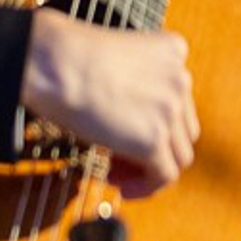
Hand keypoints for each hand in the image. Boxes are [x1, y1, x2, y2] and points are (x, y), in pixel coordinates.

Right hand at [22, 8, 197, 197]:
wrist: (58, 64)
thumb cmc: (69, 60)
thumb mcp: (116, 62)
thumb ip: (135, 83)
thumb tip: (128, 118)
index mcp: (174, 52)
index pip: (177, 97)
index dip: (154, 120)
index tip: (127, 129)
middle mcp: (181, 79)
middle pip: (182, 127)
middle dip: (156, 146)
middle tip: (122, 158)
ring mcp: (172, 109)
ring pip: (179, 153)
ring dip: (151, 168)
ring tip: (118, 174)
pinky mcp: (154, 138)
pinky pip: (165, 174)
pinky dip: (148, 187)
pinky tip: (123, 187)